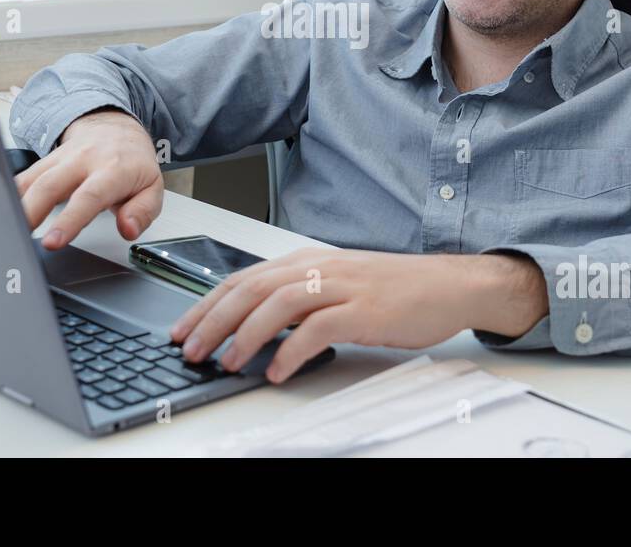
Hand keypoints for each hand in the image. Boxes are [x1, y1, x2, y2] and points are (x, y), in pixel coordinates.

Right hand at [14, 109, 163, 248]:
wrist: (116, 127)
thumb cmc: (133, 162)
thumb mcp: (153, 187)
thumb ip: (143, 211)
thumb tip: (128, 229)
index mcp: (113, 169)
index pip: (88, 196)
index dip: (69, 221)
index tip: (52, 242)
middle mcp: (83, 160)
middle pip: (50, 185)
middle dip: (31, 212)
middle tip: (17, 237)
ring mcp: (61, 157)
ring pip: (31, 179)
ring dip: (15, 205)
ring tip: (5, 229)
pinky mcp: (45, 159)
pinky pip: (24, 176)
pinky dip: (10, 194)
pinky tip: (0, 210)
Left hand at [168, 248, 547, 382]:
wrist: (448, 285)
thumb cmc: (393, 288)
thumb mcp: (337, 283)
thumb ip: (298, 296)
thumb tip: (252, 324)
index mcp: (307, 260)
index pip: (243, 278)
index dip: (206, 303)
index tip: (182, 328)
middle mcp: (319, 268)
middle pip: (252, 288)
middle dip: (213, 319)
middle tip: (189, 348)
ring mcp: (343, 287)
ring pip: (279, 304)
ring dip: (245, 335)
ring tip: (226, 362)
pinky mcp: (365, 310)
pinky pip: (318, 330)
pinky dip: (292, 351)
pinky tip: (276, 371)